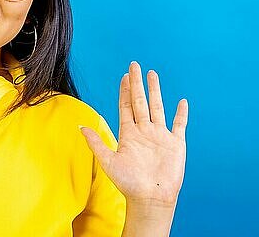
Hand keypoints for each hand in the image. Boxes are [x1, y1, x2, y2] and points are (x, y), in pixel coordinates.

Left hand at [80, 61, 187, 206]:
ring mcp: (160, 136)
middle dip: (137, 83)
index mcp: (128, 133)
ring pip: (157, 107)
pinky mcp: (175, 144)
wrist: (150, 198)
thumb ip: (95, 142)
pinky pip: (179, 125)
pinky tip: (182, 101)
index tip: (124, 76)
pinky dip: (181, 114)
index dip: (124, 90)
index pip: (125, 106)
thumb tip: (80, 127)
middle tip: (135, 65)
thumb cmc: (127, 183)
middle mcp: (144, 131)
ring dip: (156, 91)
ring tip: (153, 74)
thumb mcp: (107, 160)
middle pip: (140, 101)